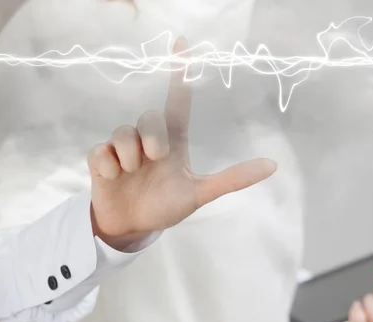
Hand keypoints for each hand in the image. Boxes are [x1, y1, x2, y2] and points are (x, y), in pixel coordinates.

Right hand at [87, 38, 276, 248]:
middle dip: (153, 138)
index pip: (178, 101)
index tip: (183, 43)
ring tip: (132, 173)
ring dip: (130, 156)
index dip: (180, 73)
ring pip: (122, 132)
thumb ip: (233, 179)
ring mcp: (123, 149)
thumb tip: (272, 165)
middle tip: (154, 159)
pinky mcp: (100, 159)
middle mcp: (148, 140)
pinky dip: (108, 166)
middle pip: (149, 117)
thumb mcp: (200, 193)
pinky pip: (100, 151)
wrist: (132, 226)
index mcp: (173, 142)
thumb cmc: (166, 205)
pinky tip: (114, 177)